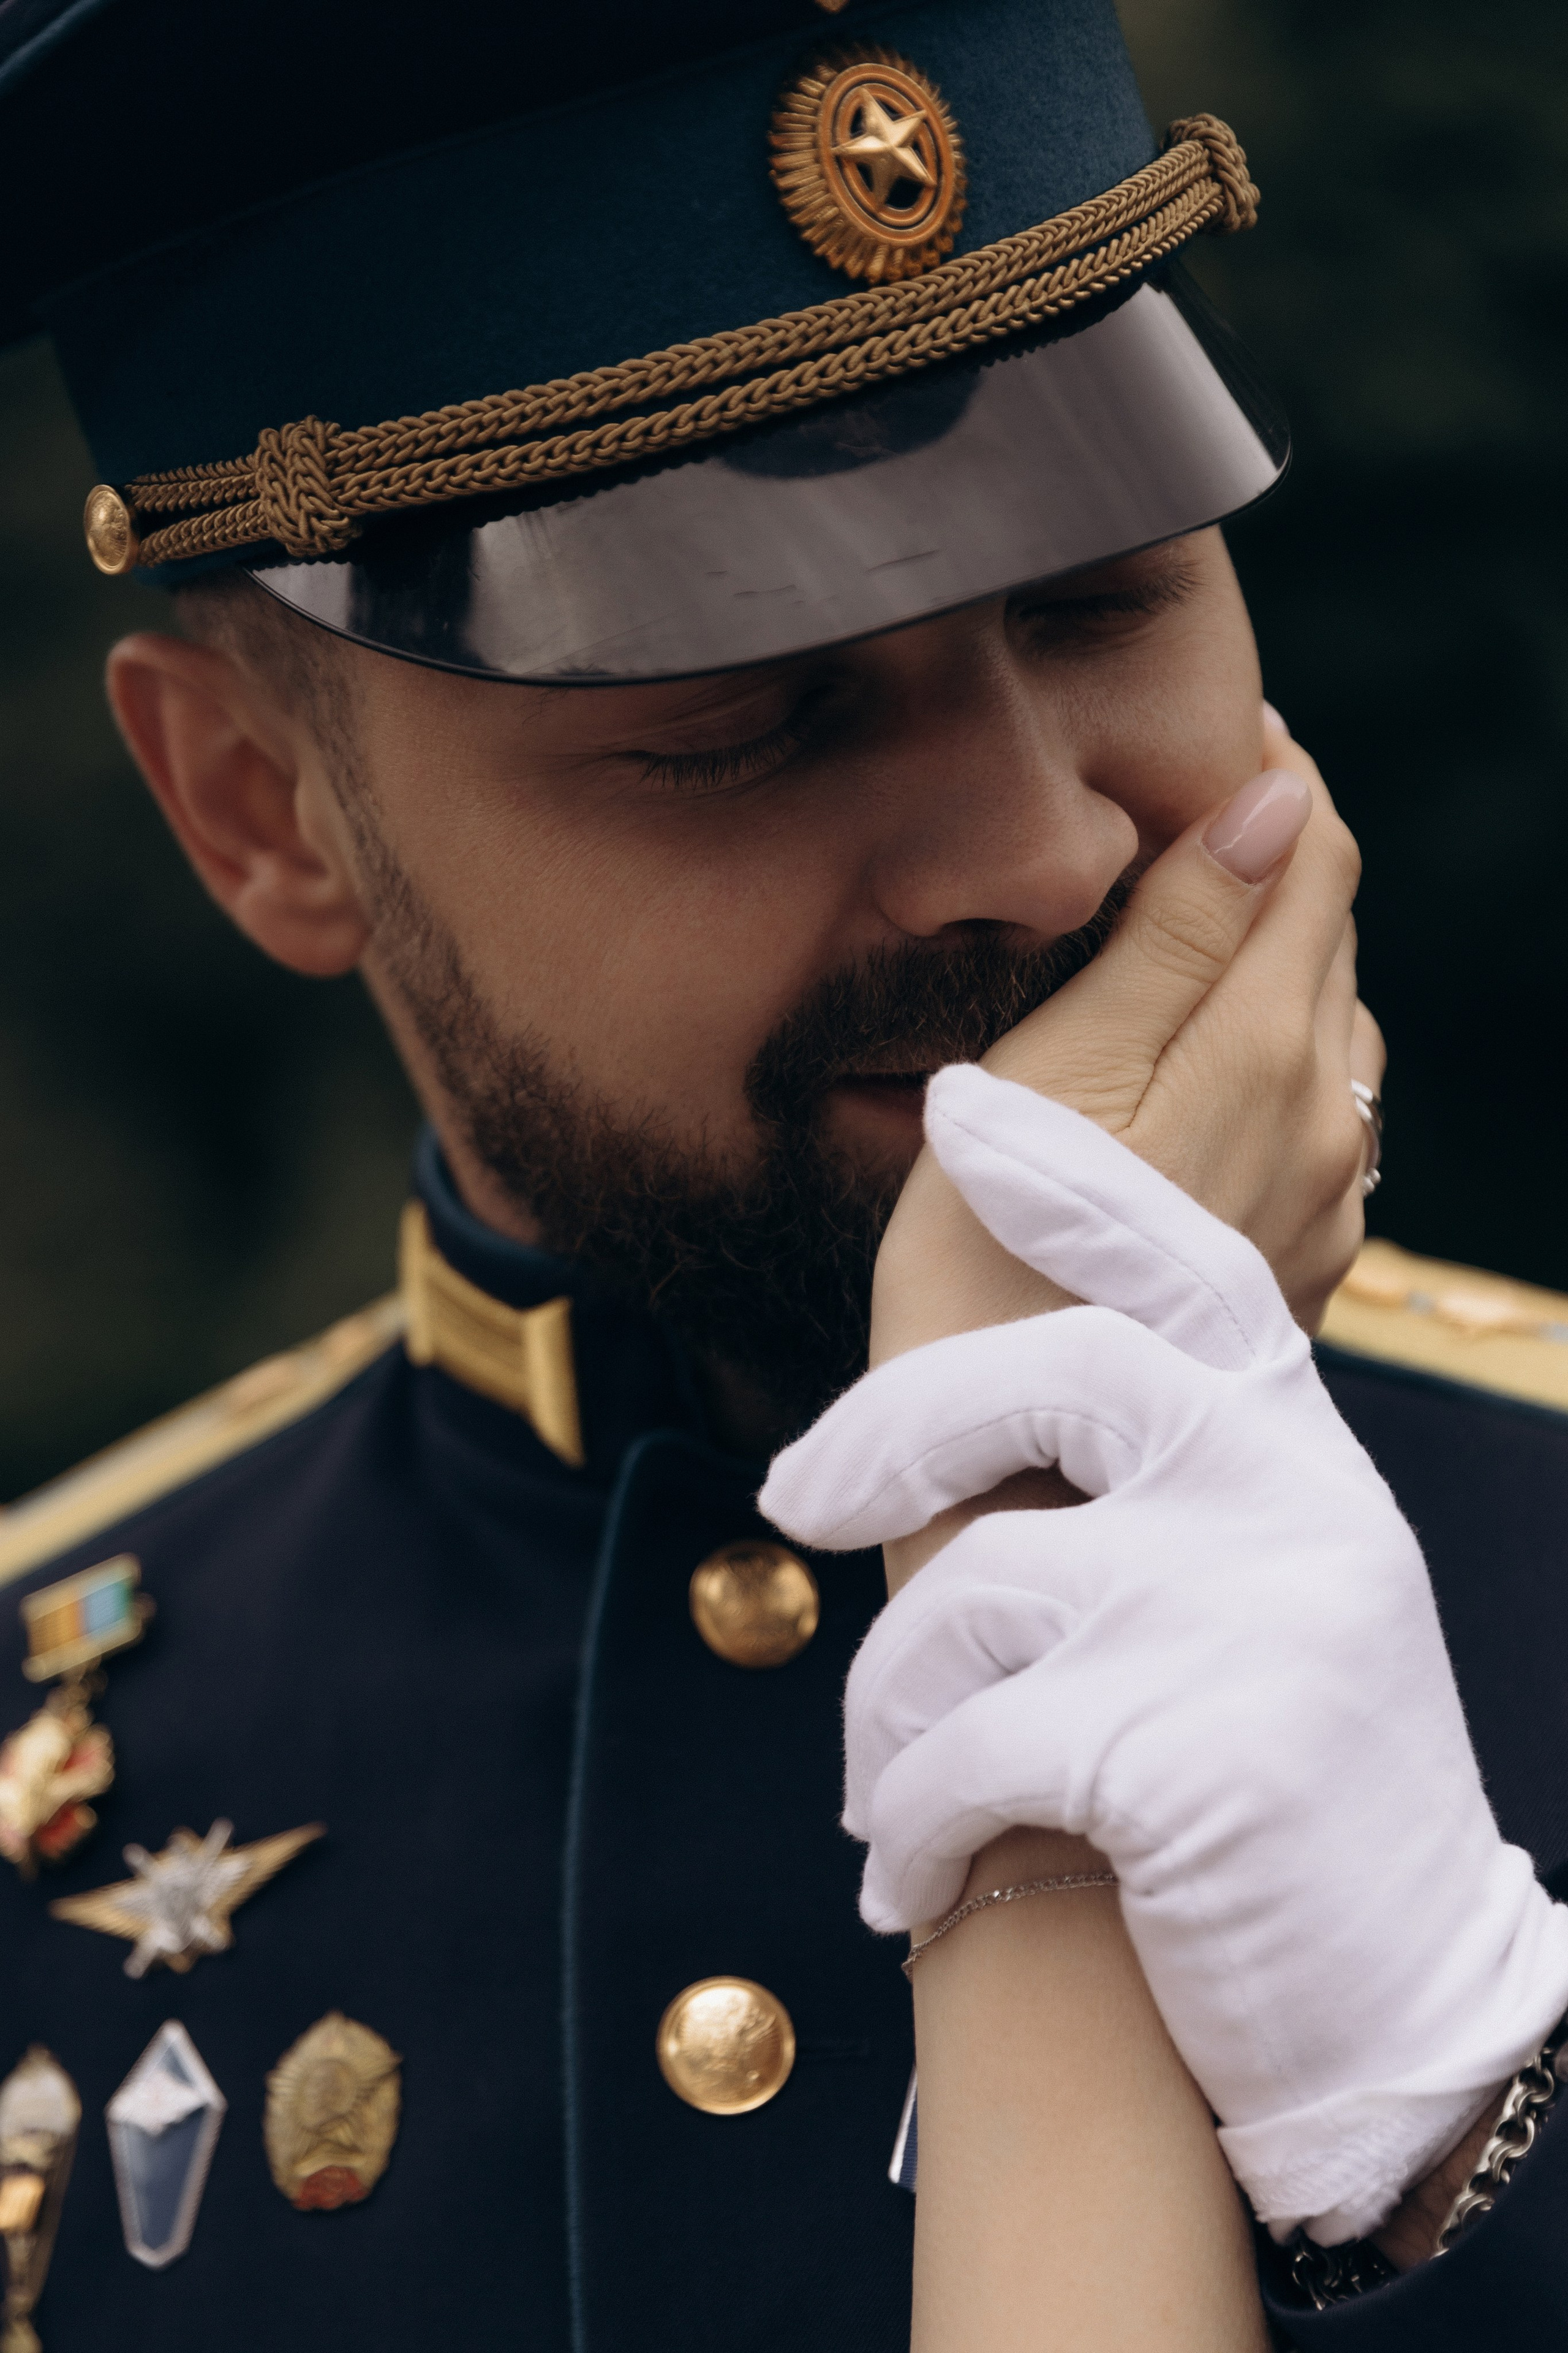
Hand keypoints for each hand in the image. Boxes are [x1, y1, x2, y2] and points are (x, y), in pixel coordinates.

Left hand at [761, 1069, 1567, 2243]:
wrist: (1401, 2009)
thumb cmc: (1284, 1788)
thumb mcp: (1258, 1592)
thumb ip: (1161, 1490)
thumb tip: (954, 1429)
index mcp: (1297, 1451)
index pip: (1183, 1265)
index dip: (1068, 1180)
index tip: (956, 1109)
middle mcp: (1288, 1502)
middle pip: (1038, 1378)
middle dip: (885, 1434)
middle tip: (794, 1494)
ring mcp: (1249, 1616)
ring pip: (967, 1594)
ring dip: (887, 1715)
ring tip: (892, 1796)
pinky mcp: (1193, 1756)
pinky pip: (966, 1751)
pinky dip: (911, 1824)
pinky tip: (916, 1880)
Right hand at [872, 710, 1381, 1390]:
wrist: (1014, 1480)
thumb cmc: (991, 1268)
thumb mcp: (1057, 1072)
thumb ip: (1174, 935)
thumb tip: (1272, 805)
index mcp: (1269, 1051)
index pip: (1316, 856)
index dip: (1271, 783)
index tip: (1210, 743)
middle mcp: (1331, 1124)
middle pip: (1330, 937)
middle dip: (1269, 867)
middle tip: (1173, 831)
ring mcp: (1328, 1205)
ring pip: (1327, 1031)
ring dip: (1269, 970)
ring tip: (1168, 957)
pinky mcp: (1303, 1267)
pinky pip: (1316, 1123)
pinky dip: (1266, 1066)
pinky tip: (1186, 1088)